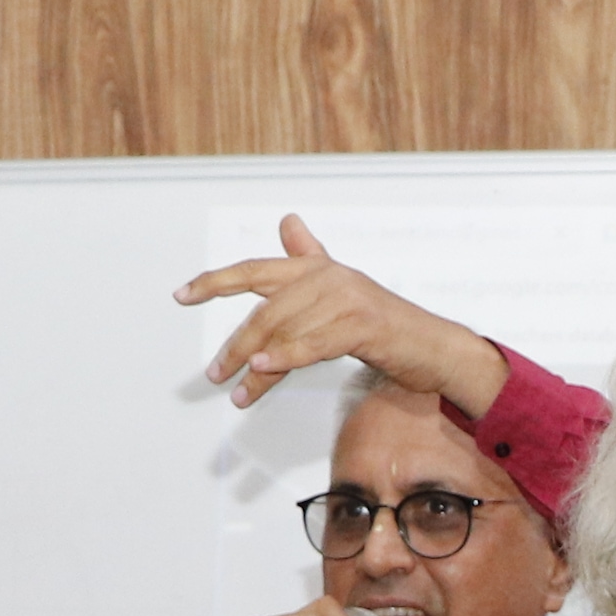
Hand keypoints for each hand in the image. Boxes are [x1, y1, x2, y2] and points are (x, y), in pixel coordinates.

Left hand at [175, 214, 511, 415]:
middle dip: (236, 346)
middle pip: (265, 310)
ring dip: (256, 367)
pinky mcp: (363, 326)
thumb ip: (310, 258)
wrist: (433, 347)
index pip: (255, 271)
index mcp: (317, 268)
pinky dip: (285, 358)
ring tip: (238, 394)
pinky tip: (263, 371)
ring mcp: (347, 299)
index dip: (215, 282)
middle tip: (216, 374)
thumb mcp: (342, 291)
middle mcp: (328, 277)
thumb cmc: (385, 325)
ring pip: (285, 332)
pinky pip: (313, 344)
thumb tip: (287, 221)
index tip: (182, 294)